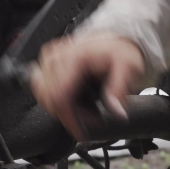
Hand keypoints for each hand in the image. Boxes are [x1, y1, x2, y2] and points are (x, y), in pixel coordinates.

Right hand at [30, 34, 144, 140]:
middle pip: (49, 99)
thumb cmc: (119, 51)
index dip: (70, 118)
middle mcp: (58, 56)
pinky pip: (41, 88)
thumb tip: (116, 111)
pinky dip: (54, 100)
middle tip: (91, 118)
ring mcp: (49, 58)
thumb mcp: (128, 67)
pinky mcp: (47, 61)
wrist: (113, 38)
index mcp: (75, 57)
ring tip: (84, 109)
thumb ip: (120, 90)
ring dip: (61, 109)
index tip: (82, 130)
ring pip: (42, 96)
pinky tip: (71, 101)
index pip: (58, 97)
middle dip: (69, 115)